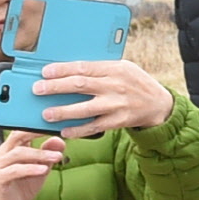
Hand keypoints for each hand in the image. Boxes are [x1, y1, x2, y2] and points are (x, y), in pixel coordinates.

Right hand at [0, 131, 62, 199]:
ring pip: (18, 153)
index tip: (56, 124)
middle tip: (56, 134)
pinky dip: (30, 168)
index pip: (22, 131)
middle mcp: (3, 154)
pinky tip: (44, 169)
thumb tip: (59, 140)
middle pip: (18, 137)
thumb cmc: (22, 186)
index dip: (37, 126)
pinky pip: (15, 170)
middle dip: (37, 134)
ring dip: (40, 154)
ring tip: (57, 157)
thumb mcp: (40, 170)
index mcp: (11, 148)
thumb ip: (48, 155)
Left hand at [34, 59, 173, 136]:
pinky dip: (79, 130)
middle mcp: (115, 86)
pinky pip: (95, 126)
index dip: (61, 70)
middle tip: (38, 89)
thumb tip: (69, 70)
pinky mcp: (119, 121)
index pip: (82, 67)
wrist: (160, 105)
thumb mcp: (124, 68)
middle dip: (55, 87)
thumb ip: (100, 69)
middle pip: (79, 85)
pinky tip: (65, 131)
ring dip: (63, 111)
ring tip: (46, 114)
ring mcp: (117, 105)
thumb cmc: (137, 84)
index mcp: (114, 69)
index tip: (45, 72)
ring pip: (85, 108)